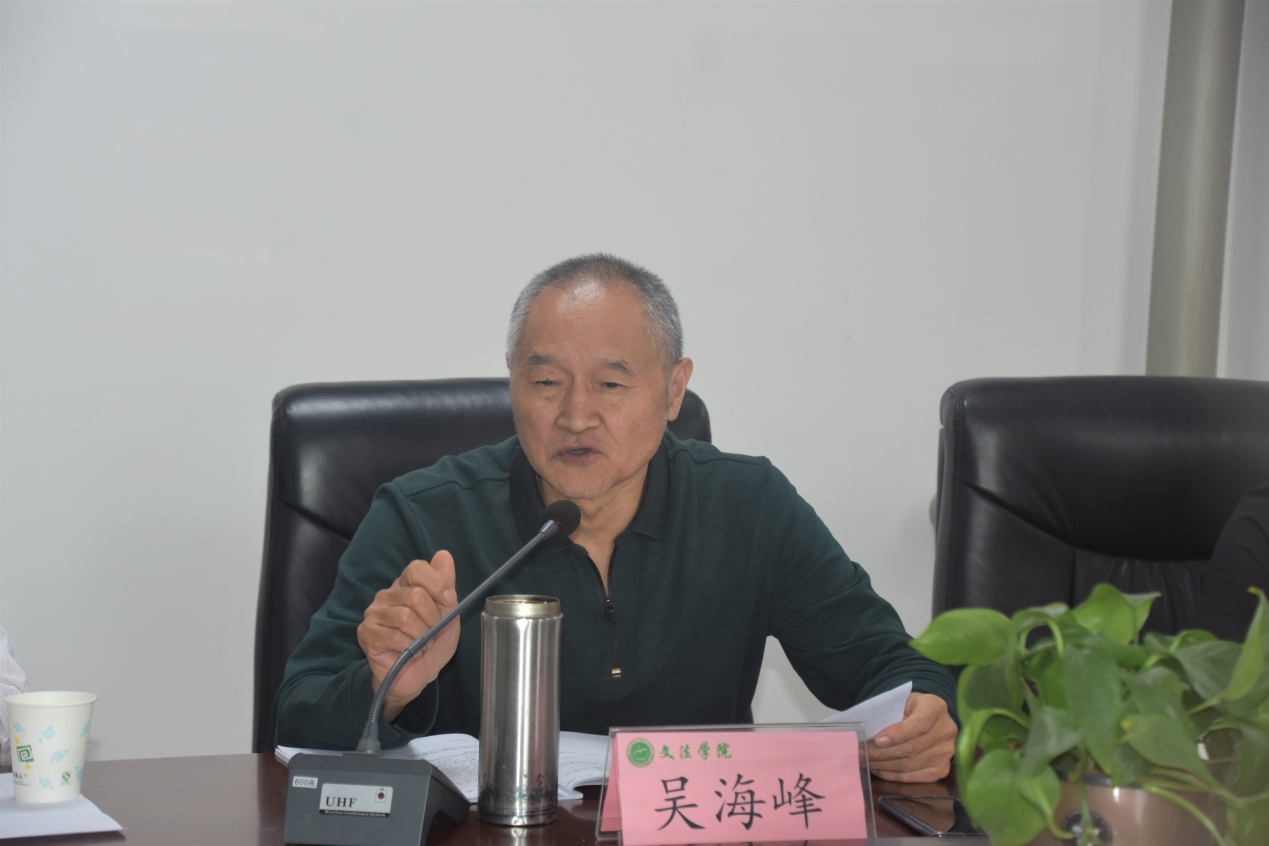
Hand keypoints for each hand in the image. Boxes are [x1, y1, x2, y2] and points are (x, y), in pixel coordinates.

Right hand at [356, 551, 459, 720]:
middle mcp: (387, 594)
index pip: (417, 568)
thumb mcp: (448, 615)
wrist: (414, 677)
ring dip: (422, 636)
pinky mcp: (366, 633)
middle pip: (415, 595)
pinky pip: (394, 637)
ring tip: (422, 645)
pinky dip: (410, 648)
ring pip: (406, 617)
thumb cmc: (431, 645)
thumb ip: (446, 585)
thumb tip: (444, 554)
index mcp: (406, 585)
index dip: (437, 583)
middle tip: (433, 633)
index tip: (450, 602)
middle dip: (432, 619)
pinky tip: (410, 652)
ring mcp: (374, 613)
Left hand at [867, 692, 956, 782]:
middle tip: (860, 752)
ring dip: (884, 765)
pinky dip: (893, 775)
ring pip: (910, 764)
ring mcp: (946, 752)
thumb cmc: (909, 708)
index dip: (898, 734)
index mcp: (936, 708)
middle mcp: (946, 731)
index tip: (877, 740)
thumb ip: (890, 714)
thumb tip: (868, 733)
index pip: (918, 724)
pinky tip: (878, 769)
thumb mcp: (901, 701)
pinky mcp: (941, 769)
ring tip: (865, 761)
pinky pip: (914, 777)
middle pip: (912, 748)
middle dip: (882, 753)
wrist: (928, 716)